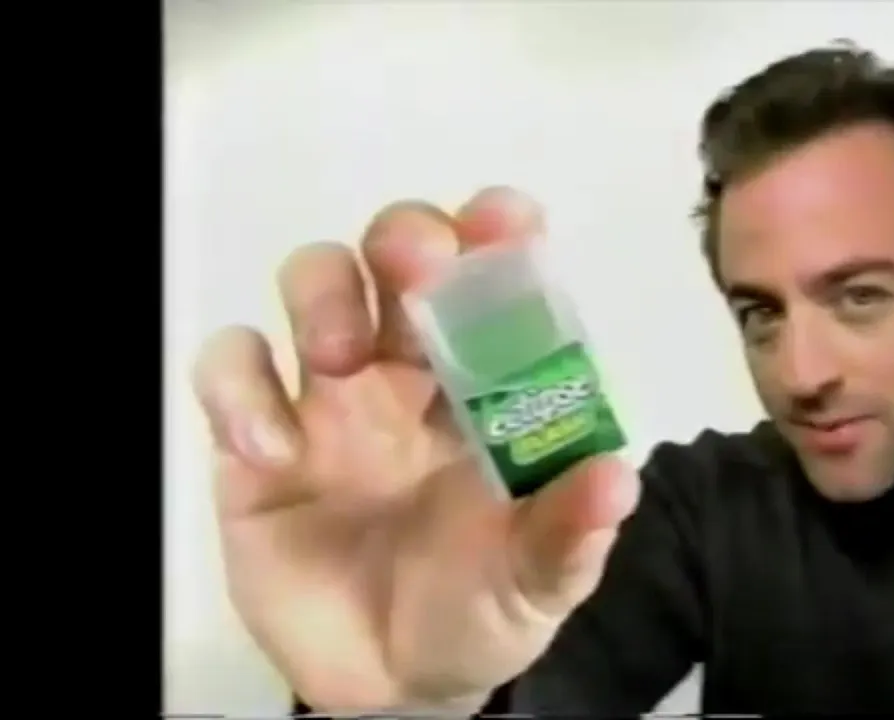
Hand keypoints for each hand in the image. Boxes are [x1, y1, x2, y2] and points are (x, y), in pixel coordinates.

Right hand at [191, 188, 640, 710]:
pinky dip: (239, 392)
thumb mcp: (536, 581)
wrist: (393, 683)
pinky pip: (228, 370)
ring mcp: (329, 396)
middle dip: (408, 236)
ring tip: (339, 359)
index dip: (498, 236)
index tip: (506, 221)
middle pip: (398, 252)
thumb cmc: (478, 607)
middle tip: (419, 263)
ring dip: (323, 294)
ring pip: (312, 280)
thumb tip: (616, 479)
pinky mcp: (254, 440)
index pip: (495, 279)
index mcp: (488, 383)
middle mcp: (408, 367)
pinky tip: (277, 454)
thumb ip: (569, 535)